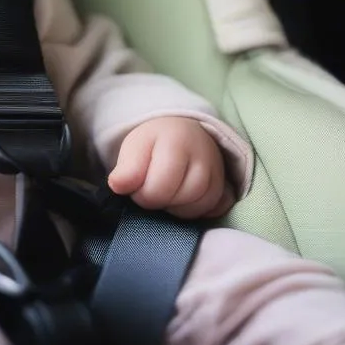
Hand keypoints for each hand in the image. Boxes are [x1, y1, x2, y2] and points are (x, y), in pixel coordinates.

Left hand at [107, 117, 233, 218]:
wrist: (181, 133)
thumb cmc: (153, 143)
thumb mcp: (134, 147)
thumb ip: (126, 167)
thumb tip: (117, 186)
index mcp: (177, 140)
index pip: (160, 185)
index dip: (142, 193)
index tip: (136, 187)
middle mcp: (204, 155)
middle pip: (182, 197)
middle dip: (159, 201)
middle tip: (150, 191)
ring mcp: (219, 172)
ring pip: (199, 207)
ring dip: (176, 208)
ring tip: (164, 194)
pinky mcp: (226, 187)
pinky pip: (213, 210)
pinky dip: (195, 211)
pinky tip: (182, 200)